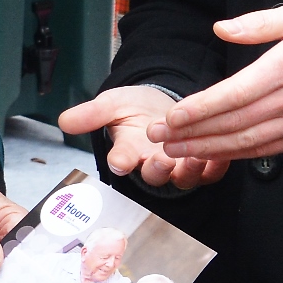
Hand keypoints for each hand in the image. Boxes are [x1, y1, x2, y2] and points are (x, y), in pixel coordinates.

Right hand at [58, 84, 227, 191]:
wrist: (163, 104)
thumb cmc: (136, 107)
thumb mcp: (112, 104)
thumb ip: (91, 114)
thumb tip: (64, 121)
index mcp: (128, 152)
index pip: (120, 161)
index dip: (120, 162)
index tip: (118, 161)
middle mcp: (151, 164)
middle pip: (153, 175)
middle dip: (156, 169)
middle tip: (160, 159)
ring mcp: (177, 168)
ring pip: (183, 178)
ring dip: (188, 169)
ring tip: (193, 155)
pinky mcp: (202, 167)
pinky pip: (210, 174)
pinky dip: (215, 166)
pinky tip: (219, 153)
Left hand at [155, 4, 282, 160]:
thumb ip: (260, 23)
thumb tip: (222, 29)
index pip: (236, 94)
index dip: (201, 108)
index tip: (172, 116)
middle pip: (234, 123)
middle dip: (191, 133)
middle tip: (156, 137)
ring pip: (246, 142)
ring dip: (206, 148)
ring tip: (172, 150)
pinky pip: (264, 151)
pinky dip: (233, 155)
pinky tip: (209, 154)